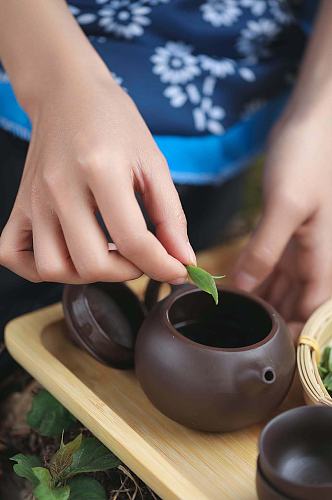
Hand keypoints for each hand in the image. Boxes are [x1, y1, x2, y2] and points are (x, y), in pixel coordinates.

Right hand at [0, 72, 194, 283]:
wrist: (68, 92)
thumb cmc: (114, 122)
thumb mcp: (153, 162)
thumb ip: (171, 215)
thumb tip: (184, 259)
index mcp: (100, 169)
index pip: (132, 240)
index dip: (163, 265)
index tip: (177, 269)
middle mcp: (60, 188)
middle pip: (91, 264)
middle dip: (128, 272)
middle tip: (141, 255)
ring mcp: (34, 199)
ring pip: (53, 268)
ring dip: (87, 274)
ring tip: (107, 254)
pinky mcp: (19, 204)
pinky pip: (13, 254)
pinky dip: (39, 267)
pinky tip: (68, 254)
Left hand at [234, 110, 331, 326]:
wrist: (313, 119)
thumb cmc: (308, 158)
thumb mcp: (286, 207)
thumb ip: (266, 251)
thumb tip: (245, 290)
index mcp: (322, 257)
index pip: (311, 311)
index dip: (292, 333)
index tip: (264, 349)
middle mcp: (314, 254)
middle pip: (294, 301)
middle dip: (270, 318)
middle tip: (235, 332)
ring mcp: (300, 240)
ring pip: (281, 283)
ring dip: (259, 298)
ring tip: (230, 313)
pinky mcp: (285, 226)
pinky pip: (271, 261)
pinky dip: (255, 275)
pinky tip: (236, 283)